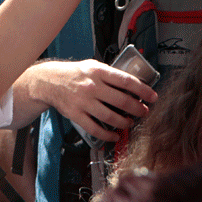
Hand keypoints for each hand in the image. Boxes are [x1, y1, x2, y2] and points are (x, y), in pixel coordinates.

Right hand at [31, 59, 156, 142]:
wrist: (49, 81)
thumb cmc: (74, 74)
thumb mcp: (92, 66)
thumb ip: (110, 74)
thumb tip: (132, 85)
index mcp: (98, 72)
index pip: (126, 81)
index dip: (142, 90)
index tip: (153, 96)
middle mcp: (92, 87)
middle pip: (122, 101)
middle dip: (138, 109)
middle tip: (144, 111)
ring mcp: (83, 102)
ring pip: (111, 117)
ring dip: (125, 122)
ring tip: (130, 122)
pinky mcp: (76, 115)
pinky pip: (95, 129)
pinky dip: (108, 135)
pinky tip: (115, 136)